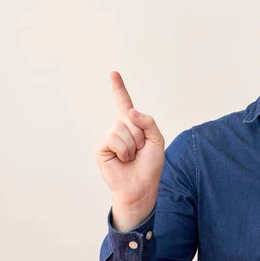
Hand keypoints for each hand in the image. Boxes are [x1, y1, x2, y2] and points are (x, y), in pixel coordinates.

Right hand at [96, 71, 164, 230]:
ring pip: (123, 129)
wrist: (141, 187)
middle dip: (140, 135)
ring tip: (132, 157)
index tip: (113, 73)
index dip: (119, 88)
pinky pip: (115, 140)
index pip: (124, 103)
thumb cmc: (150, 165)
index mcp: (132, 125)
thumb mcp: (157, 140)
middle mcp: (119, 128)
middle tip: (140, 151)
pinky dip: (125, 151)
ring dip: (133, 145)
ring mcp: (109, 138)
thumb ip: (148, 122)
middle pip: (130, 118)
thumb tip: (129, 111)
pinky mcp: (102, 148)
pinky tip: (124, 160)